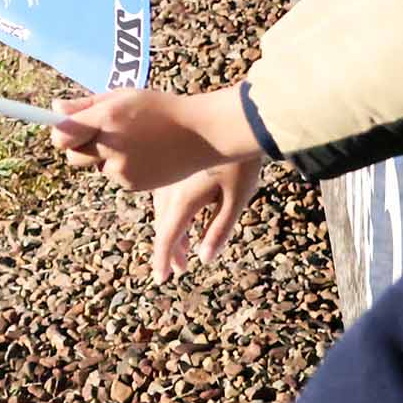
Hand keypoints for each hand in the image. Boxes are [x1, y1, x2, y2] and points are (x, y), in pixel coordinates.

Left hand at [49, 88, 257, 192]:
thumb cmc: (160, 108)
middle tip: (100, 135)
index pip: (62, 136)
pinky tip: (144, 155)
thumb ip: (86, 105)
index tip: (63, 131)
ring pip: (95, 166)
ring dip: (104, 157)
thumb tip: (55, 109)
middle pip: (72, 157)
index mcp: (107, 118)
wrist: (202, 134)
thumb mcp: (123, 97)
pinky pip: (114, 175)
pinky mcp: (132, 184)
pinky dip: (122, 167)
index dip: (60, 134)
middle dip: (78, 148)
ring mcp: (122, 169)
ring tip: (133, 141)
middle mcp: (112, 145)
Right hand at [150, 160, 262, 282]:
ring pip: (162, 211)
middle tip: (180, 268)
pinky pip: (164, 195)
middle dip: (170, 250)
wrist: (235, 123)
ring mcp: (169, 176)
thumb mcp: (236, 200)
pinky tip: (181, 215)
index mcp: (183, 199)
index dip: (162, 260)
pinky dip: (170, 212)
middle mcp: (169, 188)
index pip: (167, 237)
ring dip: (171, 231)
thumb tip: (205, 259)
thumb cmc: (241, 164)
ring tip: (184, 248)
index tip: (161, 279)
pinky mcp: (173, 166)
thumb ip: (219, 231)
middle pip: (163, 226)